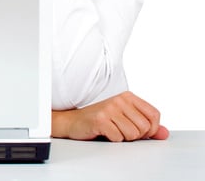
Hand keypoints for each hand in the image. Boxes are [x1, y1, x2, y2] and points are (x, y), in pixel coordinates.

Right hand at [52, 91, 168, 141]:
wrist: (72, 122)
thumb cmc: (100, 120)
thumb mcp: (125, 120)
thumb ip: (147, 126)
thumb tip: (164, 133)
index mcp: (128, 97)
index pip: (154, 115)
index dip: (151, 129)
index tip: (141, 132)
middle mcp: (119, 100)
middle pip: (145, 127)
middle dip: (136, 136)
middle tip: (122, 131)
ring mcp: (109, 108)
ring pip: (132, 134)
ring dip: (123, 138)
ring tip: (112, 131)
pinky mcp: (100, 119)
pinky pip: (118, 138)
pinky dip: (112, 140)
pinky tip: (104, 133)